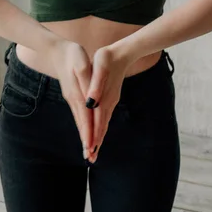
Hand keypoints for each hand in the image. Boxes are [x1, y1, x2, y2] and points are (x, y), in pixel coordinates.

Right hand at [49, 39, 94, 160]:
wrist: (57, 49)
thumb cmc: (72, 54)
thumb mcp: (82, 64)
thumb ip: (87, 82)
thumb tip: (90, 101)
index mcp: (77, 93)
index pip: (86, 118)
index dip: (90, 133)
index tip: (92, 149)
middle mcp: (73, 98)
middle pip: (82, 123)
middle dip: (87, 139)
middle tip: (91, 157)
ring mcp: (71, 97)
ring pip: (79, 119)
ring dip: (84, 134)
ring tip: (88, 149)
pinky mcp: (71, 94)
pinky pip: (78, 113)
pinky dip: (82, 124)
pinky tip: (84, 128)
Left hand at [84, 45, 130, 162]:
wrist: (122, 52)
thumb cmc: (108, 57)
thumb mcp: (100, 67)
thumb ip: (96, 85)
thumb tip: (91, 102)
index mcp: (104, 96)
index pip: (96, 121)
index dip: (92, 136)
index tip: (89, 152)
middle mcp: (108, 102)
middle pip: (101, 126)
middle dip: (96, 142)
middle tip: (90, 159)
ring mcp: (111, 100)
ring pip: (104, 122)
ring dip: (98, 136)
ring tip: (94, 151)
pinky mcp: (111, 97)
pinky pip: (105, 116)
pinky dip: (101, 127)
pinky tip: (99, 131)